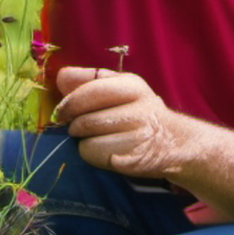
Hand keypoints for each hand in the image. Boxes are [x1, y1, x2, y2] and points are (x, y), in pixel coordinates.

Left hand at [51, 66, 187, 178]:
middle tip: (78, 127)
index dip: (70, 102)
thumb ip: (89, 80)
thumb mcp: (119, 88)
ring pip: (87, 140)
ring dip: (83, 141)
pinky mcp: (132, 158)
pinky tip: (105, 150)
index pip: (92, 90)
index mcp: (133, 86)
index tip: (61, 111)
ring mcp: (138, 135)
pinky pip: (94, 155)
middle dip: (74, 125)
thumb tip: (62, 76)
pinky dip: (92, 154)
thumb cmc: (136, 111)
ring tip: (97, 137)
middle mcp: (140, 109)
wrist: (172, 141)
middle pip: (86, 119)